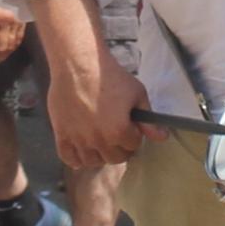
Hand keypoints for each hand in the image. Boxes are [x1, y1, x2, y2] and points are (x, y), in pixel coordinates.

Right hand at [46, 49, 151, 173]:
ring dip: (100, 156)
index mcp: (119, 131)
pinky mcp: (62, 133)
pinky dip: (75, 160)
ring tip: (101, 143)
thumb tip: (163, 137)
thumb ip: (148, 120)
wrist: (78, 64)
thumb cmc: (110, 76)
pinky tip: (81, 154)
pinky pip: (68, 157)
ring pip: (92, 161)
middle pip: (114, 158)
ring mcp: (78, 138)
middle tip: (117, 136)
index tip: (130, 127)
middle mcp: (98, 139)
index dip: (134, 136)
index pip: (133, 146)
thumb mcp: (137, 94)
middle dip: (120, 149)